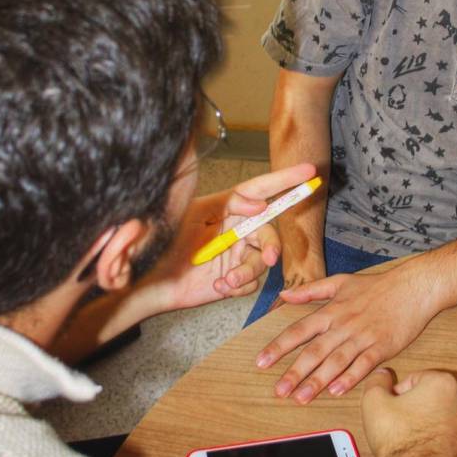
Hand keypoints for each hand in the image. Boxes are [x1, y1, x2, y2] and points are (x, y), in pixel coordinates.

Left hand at [139, 162, 315, 311]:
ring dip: (247, 271)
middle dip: (272, 245)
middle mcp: (236, 229)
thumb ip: (229, 205)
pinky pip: (252, 283)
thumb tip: (261, 204)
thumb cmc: (165, 242)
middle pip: (268, 232)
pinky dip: (239, 285)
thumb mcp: (194, 215)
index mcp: (227, 207)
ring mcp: (236, 255)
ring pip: (262, 261)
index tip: (309, 171)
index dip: (285, 179)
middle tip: (269, 257)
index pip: (262, 189)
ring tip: (227, 280)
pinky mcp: (233, 280)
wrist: (148, 282)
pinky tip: (218, 286)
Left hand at [255, 262, 433, 402]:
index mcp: (332, 311)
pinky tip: (336, 391)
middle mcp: (344, 325)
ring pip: (336, 361)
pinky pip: (363, 365)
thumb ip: (310, 291)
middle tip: (279, 391)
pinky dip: (350, 378)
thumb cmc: (377, 286)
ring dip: (317, 381)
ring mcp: (363, 337)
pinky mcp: (382, 347)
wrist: (413, 288)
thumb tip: (284, 295)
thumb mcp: (340, 282)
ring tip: (301, 398)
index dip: (279, 347)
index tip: (262, 362)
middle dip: (294, 372)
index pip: (299, 331)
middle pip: (314, 351)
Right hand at [361, 368, 456, 456]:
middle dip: (420, 408)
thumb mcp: (374, 401)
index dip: (401, 393)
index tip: (393, 407)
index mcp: (442, 384)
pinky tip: (426, 454)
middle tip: (402, 423)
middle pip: (436, 398)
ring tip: (414, 440)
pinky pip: (455, 442)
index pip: (417, 379)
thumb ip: (378, 381)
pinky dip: (443, 445)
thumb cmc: (396, 438)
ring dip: (433, 426)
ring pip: (447, 420)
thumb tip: (382, 376)